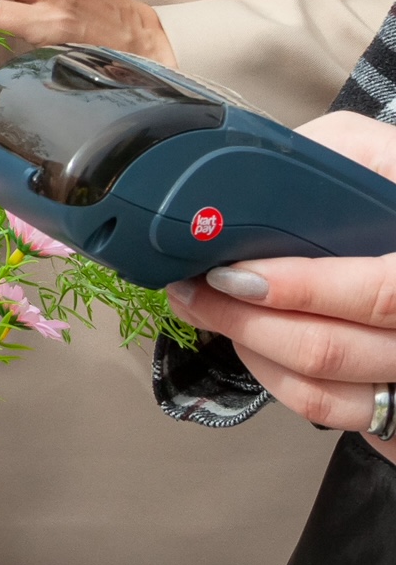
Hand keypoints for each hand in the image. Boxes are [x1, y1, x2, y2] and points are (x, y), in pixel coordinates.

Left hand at [166, 112, 395, 465]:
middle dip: (241, 321)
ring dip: (251, 351)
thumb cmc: (395, 196)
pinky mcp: (393, 411)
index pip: (376, 295)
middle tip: (189, 290)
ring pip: (321, 393)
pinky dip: (281, 382)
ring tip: (208, 310)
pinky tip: (255, 343)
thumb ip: (337, 150)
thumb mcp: (383, 157)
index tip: (230, 273)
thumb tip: (252, 162)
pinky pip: (331, 414)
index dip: (299, 289)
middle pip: (329, 350)